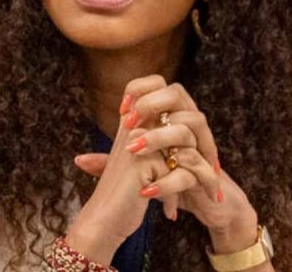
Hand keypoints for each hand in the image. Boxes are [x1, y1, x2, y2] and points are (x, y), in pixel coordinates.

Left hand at [74, 74, 259, 252]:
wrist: (206, 206)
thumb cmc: (171, 180)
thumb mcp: (138, 169)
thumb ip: (112, 162)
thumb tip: (80, 159)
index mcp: (173, 118)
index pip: (159, 84)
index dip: (140, 89)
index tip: (122, 107)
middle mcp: (190, 125)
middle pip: (178, 92)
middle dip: (151, 103)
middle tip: (127, 122)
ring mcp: (204, 145)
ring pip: (191, 123)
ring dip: (160, 136)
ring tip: (135, 149)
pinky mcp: (210, 173)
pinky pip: (194, 166)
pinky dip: (170, 179)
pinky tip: (148, 189)